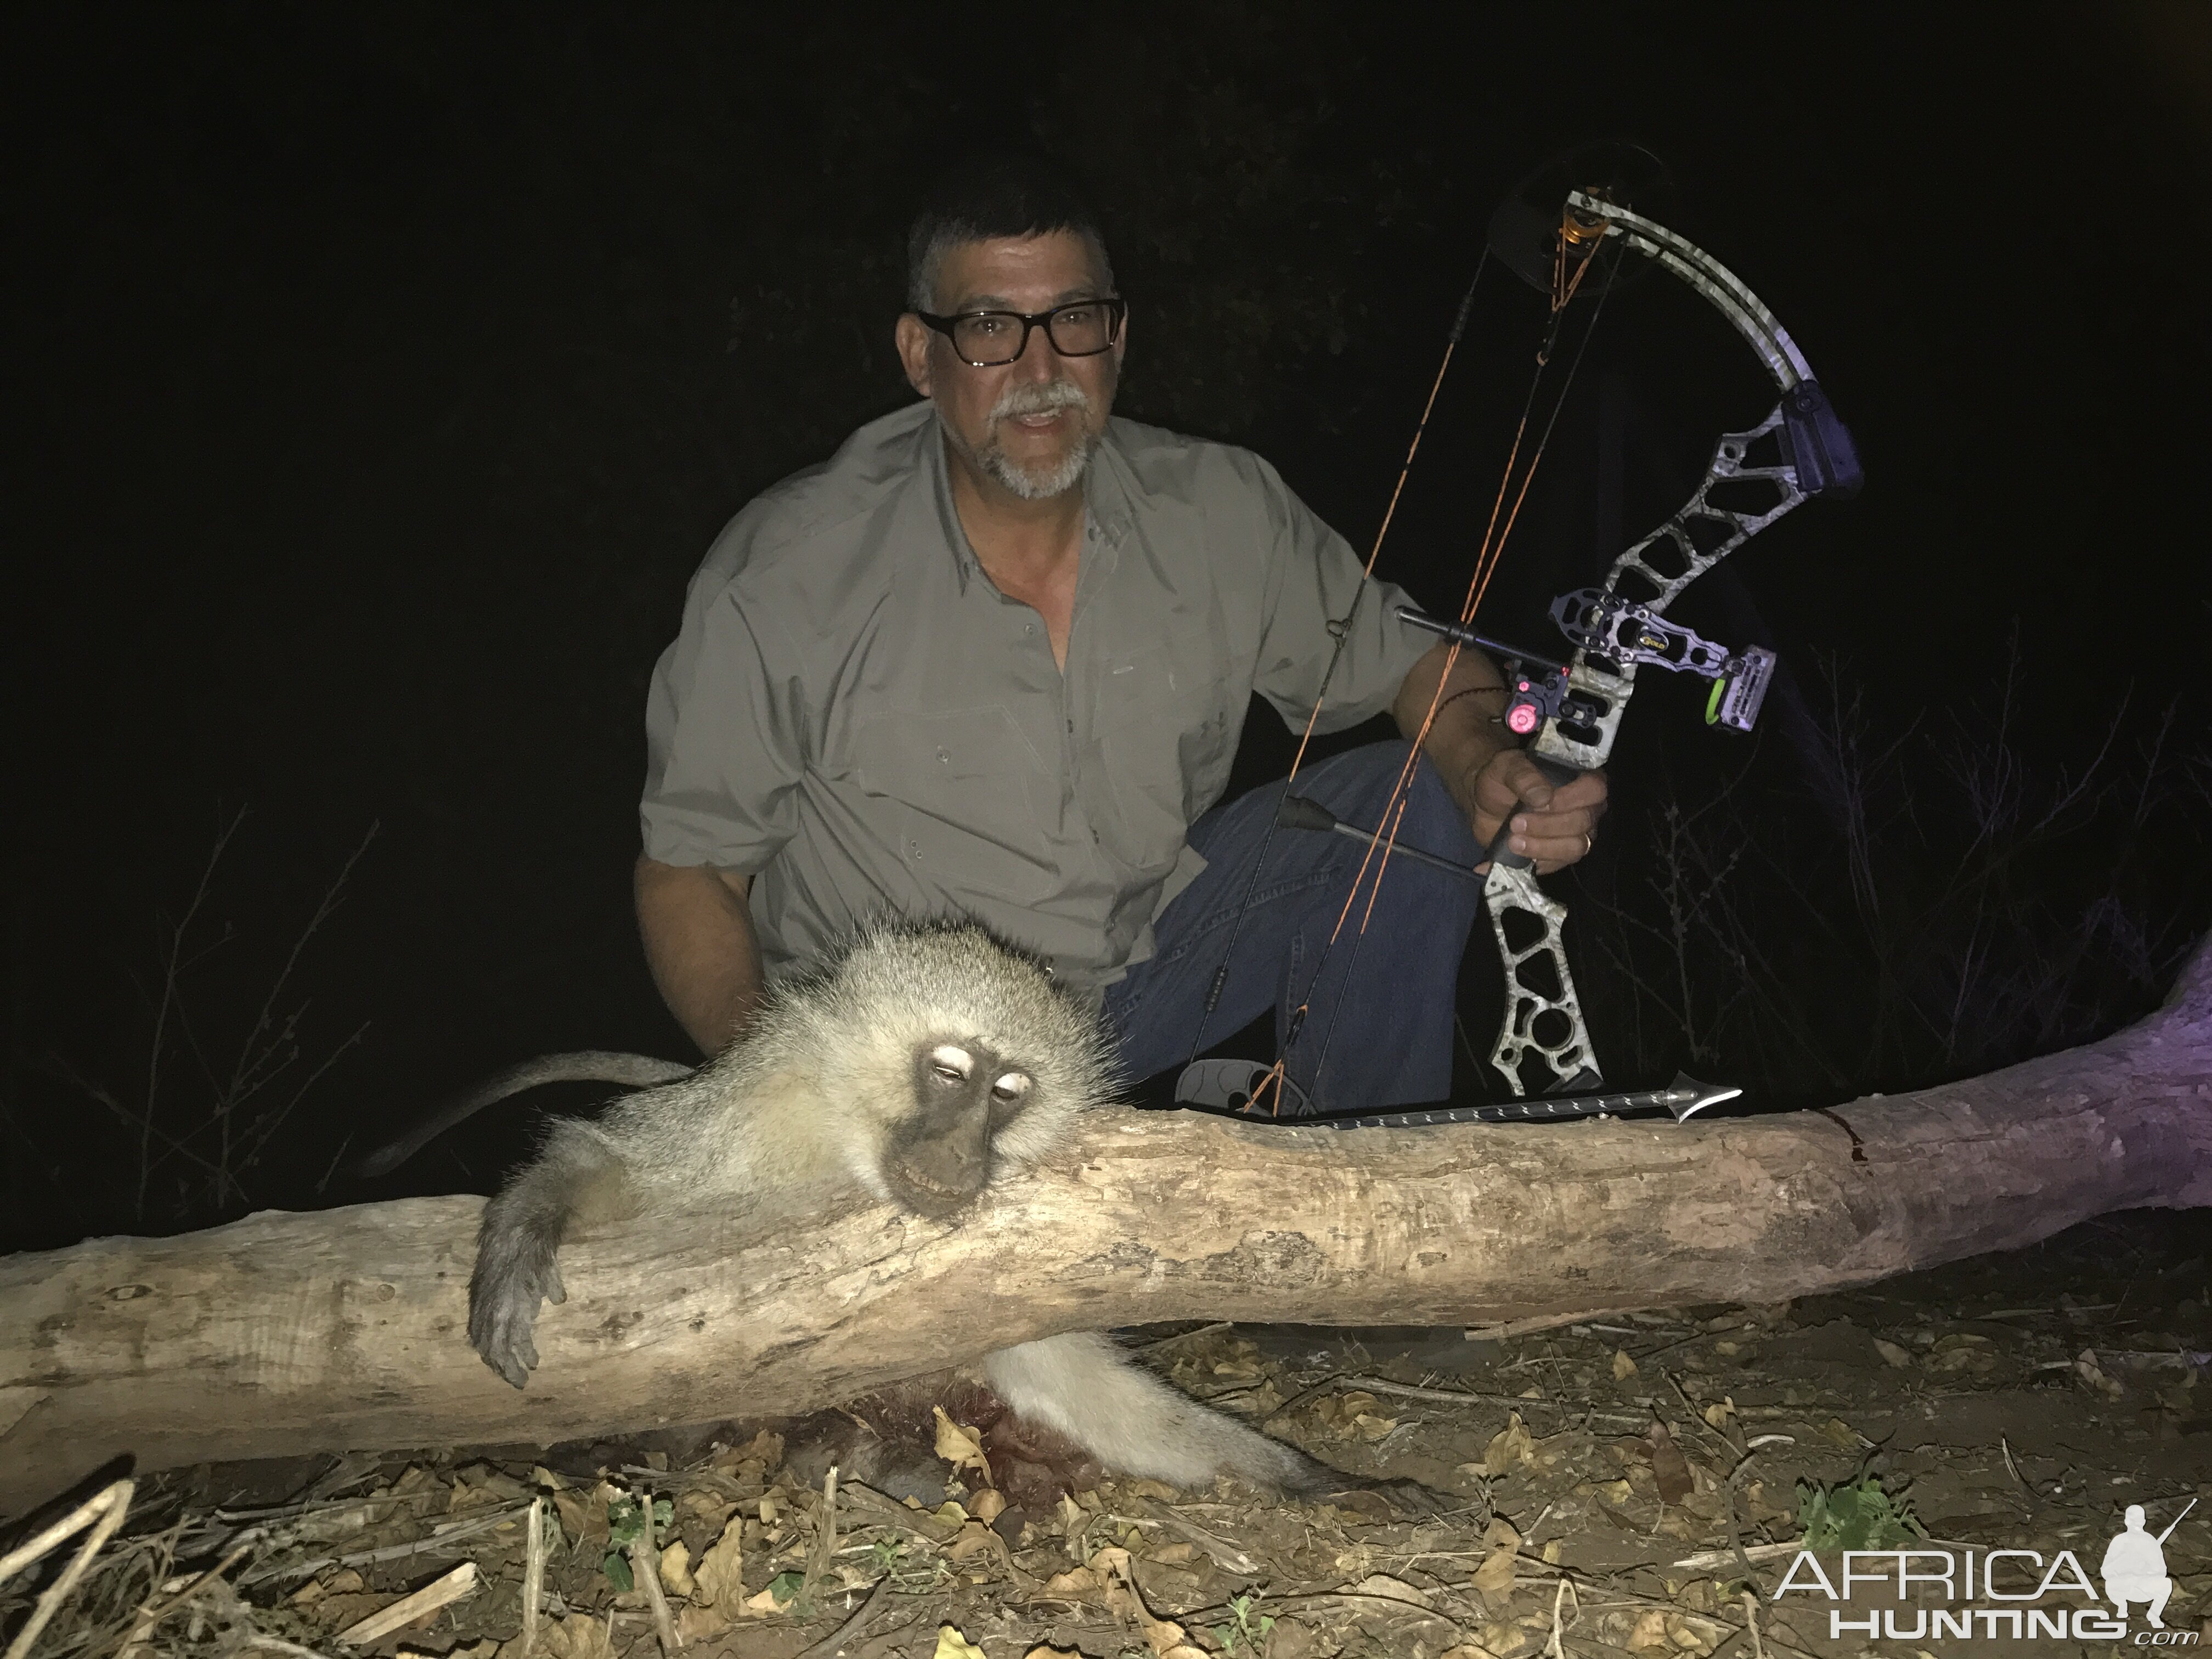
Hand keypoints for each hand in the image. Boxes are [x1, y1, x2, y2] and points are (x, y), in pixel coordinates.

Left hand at [1464, 750, 1608, 874]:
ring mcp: (1577, 834)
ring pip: (1576, 847)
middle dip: (1547, 825)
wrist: (1486, 805)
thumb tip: (1543, 797)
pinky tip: (1516, 852)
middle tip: (1515, 823)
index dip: (1569, 799)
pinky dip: (1536, 859)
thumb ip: (1524, 777)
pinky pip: (1559, 864)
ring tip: (1513, 841)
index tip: (1540, 803)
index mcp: (1580, 778)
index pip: (1593, 789)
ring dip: (1543, 846)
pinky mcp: (1562, 855)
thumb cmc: (1502, 780)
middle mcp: (1586, 807)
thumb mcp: (1505, 767)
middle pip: (1583, 821)